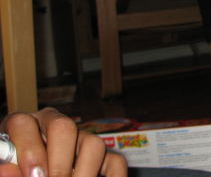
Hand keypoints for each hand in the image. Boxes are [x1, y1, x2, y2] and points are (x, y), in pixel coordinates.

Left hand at [0, 107, 126, 176]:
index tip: (34, 176)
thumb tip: (7, 171)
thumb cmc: (18, 170)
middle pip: (64, 127)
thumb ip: (9, 172)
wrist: (38, 173)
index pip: (23, 123)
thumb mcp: (8, 168)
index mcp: (24, 126)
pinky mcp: (102, 155)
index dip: (29, 149)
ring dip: (84, 172)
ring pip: (93, 143)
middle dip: (59, 163)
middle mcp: (54, 125)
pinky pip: (115, 161)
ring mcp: (81, 138)